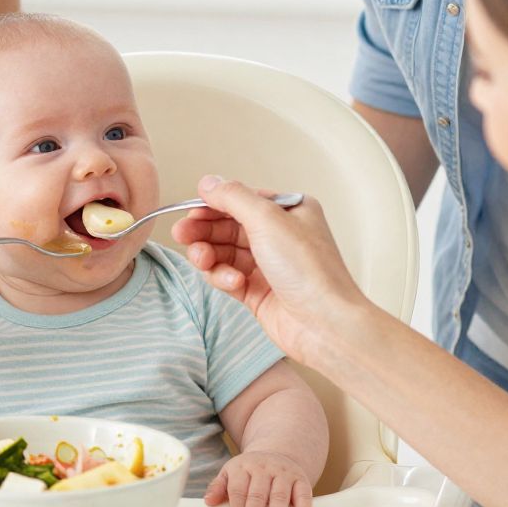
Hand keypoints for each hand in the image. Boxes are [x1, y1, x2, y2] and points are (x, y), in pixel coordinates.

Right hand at [172, 178, 368, 367]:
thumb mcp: (268, 219)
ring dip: (210, 255)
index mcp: (290, 211)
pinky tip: (232, 282)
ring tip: (203, 260)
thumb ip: (233, 197)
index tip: (189, 212)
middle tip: (182, 234)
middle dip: (205, 231)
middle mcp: (280, 236)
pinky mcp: (259, 292)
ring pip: (225, 253)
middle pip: (229, 227)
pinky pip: (228, 278)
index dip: (213, 205)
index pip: (242, 200)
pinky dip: (223, 278)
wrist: (325, 323)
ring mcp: (269, 265)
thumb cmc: (310, 270)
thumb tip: (208, 183)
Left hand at [204, 452, 313, 506]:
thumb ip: (218, 487)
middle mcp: (264, 468)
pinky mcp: (300, 479)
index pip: (239, 488)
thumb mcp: (231, 473)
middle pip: (258, 493)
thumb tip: (209, 502)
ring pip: (280, 494)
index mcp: (243, 466)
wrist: (277, 454)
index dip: (237, 506)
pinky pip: (303, 495)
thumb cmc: (249, 472)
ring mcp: (284, 473)